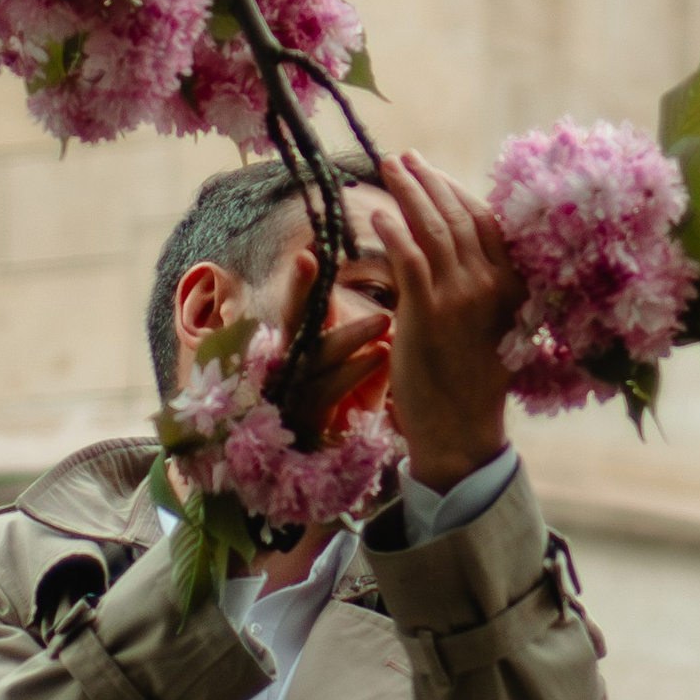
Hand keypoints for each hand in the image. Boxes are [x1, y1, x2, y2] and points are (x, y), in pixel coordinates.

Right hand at [270, 244, 393, 445]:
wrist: (341, 448)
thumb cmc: (354, 390)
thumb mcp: (364, 353)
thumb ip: (375, 327)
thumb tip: (406, 290)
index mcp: (308, 336)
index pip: (303, 300)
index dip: (302, 278)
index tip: (308, 251)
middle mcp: (296, 355)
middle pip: (293, 317)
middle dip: (299, 288)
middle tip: (309, 259)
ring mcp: (298, 383)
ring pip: (317, 352)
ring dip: (352, 334)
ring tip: (385, 319)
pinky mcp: (310, 412)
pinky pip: (330, 387)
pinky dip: (357, 370)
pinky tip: (381, 356)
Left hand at [367, 154, 520, 495]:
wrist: (462, 429)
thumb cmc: (473, 380)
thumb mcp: (491, 325)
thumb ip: (481, 286)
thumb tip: (458, 250)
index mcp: (512, 285)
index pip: (484, 220)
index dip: (454, 189)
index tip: (429, 170)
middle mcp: (490, 285)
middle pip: (456, 216)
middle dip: (427, 181)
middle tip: (402, 158)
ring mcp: (460, 298)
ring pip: (432, 230)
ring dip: (407, 193)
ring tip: (387, 169)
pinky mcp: (428, 314)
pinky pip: (409, 259)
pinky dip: (393, 232)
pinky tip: (377, 215)